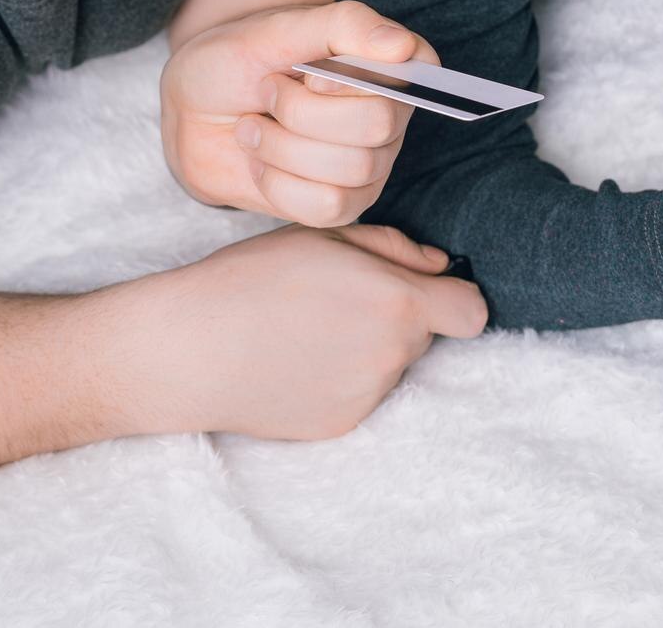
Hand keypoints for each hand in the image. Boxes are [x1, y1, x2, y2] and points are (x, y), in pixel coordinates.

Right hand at [130, 224, 487, 439]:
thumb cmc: (251, 278)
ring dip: (365, 347)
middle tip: (336, 299)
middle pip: (424, 336)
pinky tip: (293, 361)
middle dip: (397, 317)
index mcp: (398, 303)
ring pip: (389, 365)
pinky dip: (338, 379)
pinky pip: (359, 395)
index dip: (452, 299)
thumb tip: (441, 266)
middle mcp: (392, 356)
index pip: (471, 312)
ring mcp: (368, 397)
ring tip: (305, 330)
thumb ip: (394, 247)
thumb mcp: (323, 236)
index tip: (424, 292)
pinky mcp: (340, 426)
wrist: (191, 348)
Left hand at [160, 2, 437, 226]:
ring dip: (281, 146)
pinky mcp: (342, 204)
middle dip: (301, 110)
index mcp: (389, 64)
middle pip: (375, 125)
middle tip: (268, 90)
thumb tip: (403, 47)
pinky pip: (325, 208)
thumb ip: (345, 25)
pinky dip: (278, 182)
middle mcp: (391, 116)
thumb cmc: (237, 61)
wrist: (193, 111)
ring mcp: (370, 165)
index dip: (352, 78)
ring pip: (349, 171)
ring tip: (256, 126)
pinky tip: (262, 161)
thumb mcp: (280, 28)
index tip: (309, 73)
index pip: (410, 75)